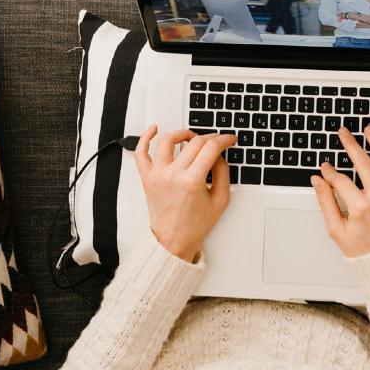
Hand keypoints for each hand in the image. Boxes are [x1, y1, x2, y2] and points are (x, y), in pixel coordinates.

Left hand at [134, 126, 236, 261]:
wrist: (172, 241)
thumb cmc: (194, 225)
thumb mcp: (220, 201)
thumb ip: (223, 174)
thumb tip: (219, 156)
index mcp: (192, 181)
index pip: (211, 148)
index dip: (224, 139)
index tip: (229, 139)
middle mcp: (173, 175)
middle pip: (194, 142)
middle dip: (210, 138)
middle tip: (216, 142)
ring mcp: (157, 174)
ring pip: (167, 140)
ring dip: (182, 133)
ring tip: (190, 137)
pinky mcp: (147, 177)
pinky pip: (141, 152)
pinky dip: (145, 137)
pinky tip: (153, 129)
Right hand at [309, 126, 369, 256]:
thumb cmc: (363, 249)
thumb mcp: (337, 229)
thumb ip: (326, 202)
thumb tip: (318, 180)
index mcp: (360, 208)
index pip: (340, 180)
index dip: (329, 171)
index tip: (325, 167)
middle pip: (362, 163)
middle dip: (350, 144)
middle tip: (344, 133)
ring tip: (369, 131)